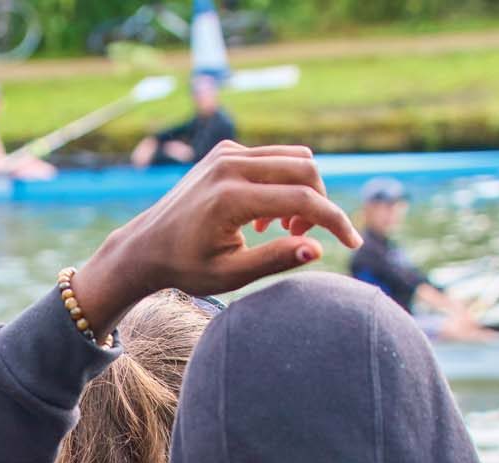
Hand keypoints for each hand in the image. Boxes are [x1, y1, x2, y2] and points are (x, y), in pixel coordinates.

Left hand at [72, 142, 361, 333]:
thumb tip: (317, 248)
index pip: (302, 200)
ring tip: (283, 230)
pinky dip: (284, 183)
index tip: (352, 243)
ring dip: (304, 192)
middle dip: (320, 204)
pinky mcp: (225, 151)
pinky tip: (265, 217)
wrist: (145, 247)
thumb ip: (274, 260)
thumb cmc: (186, 268)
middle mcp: (230, 166)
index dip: (335, 221)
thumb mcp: (229, 276)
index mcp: (230, 198)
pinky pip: (274, 158)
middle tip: (302, 238)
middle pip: (305, 170)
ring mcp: (226, 153)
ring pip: (294, 159)